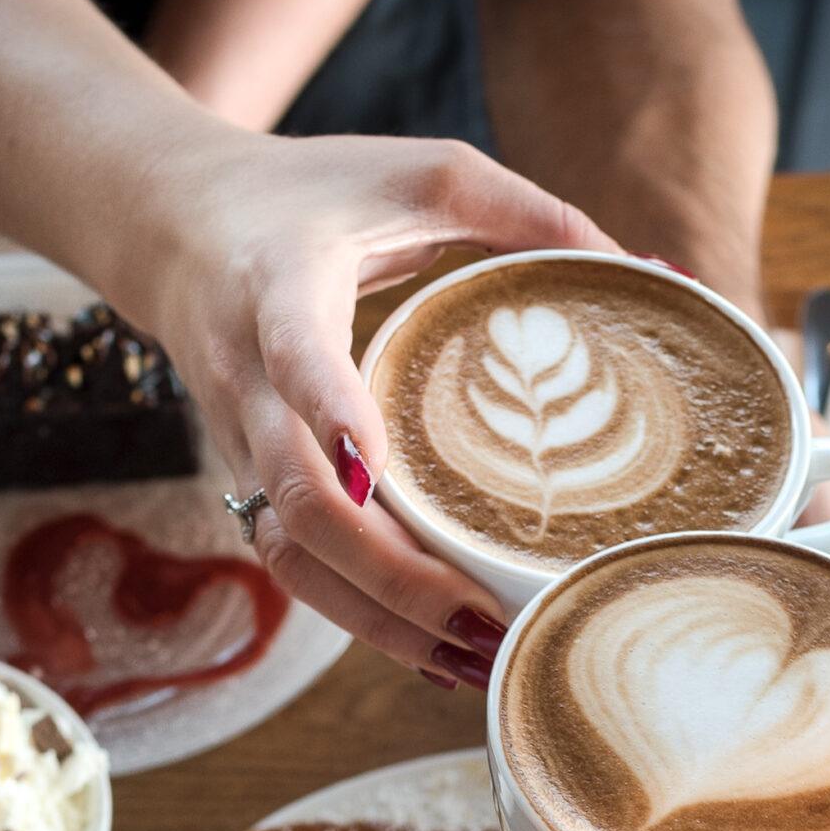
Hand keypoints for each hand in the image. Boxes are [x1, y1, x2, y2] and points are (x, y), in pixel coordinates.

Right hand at [115, 129, 617, 685]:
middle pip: (302, 501)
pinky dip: (362, 617)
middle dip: (392, 574)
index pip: (296, 358)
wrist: (171, 220)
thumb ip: (531, 215)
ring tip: (478, 658)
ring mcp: (241, 442)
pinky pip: (297, 565)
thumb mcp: (422, 172)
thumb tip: (658, 269)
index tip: (375, 469)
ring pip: (293, 555)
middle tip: (485, 616)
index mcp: (280, 288)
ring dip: (380, 620)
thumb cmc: (313, 192)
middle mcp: (248, 379)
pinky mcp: (249, 479)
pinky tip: (438, 653)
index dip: (333, 413)